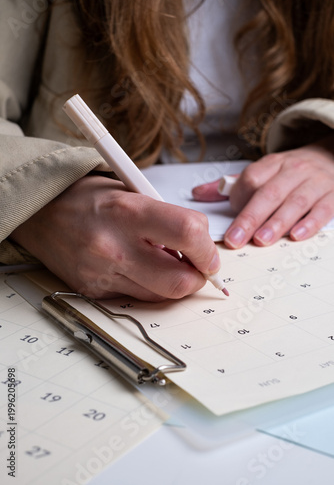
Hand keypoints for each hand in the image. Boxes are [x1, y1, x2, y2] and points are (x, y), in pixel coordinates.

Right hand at [10, 175, 219, 300]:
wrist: (40, 214)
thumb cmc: (86, 198)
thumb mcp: (129, 191)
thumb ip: (165, 219)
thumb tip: (199, 247)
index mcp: (128, 211)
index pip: (188, 234)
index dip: (207, 249)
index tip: (208, 253)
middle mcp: (114, 246)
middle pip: (179, 281)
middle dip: (198, 278)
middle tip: (197, 267)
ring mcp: (103, 274)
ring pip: (160, 296)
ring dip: (174, 284)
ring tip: (164, 262)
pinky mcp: (94, 292)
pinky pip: (137, 299)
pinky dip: (149, 288)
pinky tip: (140, 269)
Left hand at [192, 139, 333, 247]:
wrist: (331, 158)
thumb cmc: (291, 172)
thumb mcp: (263, 171)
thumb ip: (231, 185)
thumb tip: (198, 194)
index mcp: (272, 164)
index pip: (252, 178)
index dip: (239, 198)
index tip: (228, 220)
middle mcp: (293, 171)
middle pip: (269, 193)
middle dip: (250, 218)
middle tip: (236, 239)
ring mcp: (314, 183)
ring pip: (295, 202)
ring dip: (277, 222)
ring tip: (262, 240)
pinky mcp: (332, 196)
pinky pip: (322, 209)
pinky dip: (310, 223)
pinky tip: (297, 236)